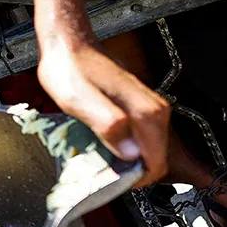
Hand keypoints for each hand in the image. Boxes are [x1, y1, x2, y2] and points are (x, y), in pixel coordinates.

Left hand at [36, 39, 169, 185]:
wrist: (69, 44)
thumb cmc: (70, 68)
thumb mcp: (80, 101)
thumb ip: (109, 125)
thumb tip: (130, 152)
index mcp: (146, 113)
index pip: (156, 164)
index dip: (135, 180)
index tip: (112, 182)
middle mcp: (154, 110)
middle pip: (155, 159)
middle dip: (131, 172)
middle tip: (102, 172)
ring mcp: (148, 107)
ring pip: (147, 149)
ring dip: (126, 160)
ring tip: (99, 157)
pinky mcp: (138, 105)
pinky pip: (139, 137)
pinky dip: (123, 146)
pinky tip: (102, 142)